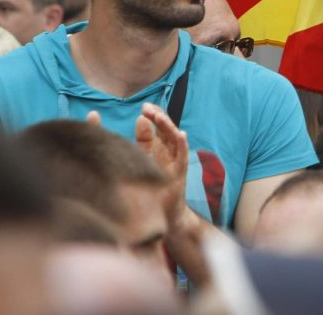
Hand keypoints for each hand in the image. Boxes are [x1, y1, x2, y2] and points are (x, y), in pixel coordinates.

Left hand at [137, 103, 189, 222]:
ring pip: (175, 139)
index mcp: (156, 146)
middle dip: (159, 117)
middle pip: (166, 129)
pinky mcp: (179, 173)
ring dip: (168, 126)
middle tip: (149, 109)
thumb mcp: (140, 160)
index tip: (144, 108)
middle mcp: (166, 151)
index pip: (155, 126)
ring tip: (160, 117)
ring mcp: (174, 161)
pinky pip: (183, 156)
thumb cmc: (147, 187)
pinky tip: (181, 135)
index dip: (152, 115)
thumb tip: (139, 119)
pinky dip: (183, 144)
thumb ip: (139, 140)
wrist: (159, 213)